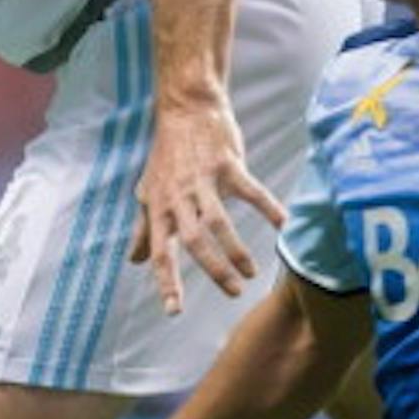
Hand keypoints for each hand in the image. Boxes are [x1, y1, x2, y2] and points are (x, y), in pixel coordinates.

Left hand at [130, 95, 286, 314]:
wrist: (185, 107)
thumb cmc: (167, 155)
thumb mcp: (148, 191)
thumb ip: (144, 228)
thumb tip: (134, 261)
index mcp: (159, 207)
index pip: (160, 251)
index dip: (166, 281)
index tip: (174, 311)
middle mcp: (178, 196)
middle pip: (194, 240)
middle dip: (214, 269)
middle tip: (234, 292)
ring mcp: (203, 179)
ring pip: (219, 221)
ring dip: (236, 249)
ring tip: (252, 272)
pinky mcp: (226, 163)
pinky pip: (250, 190)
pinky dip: (268, 208)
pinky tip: (284, 224)